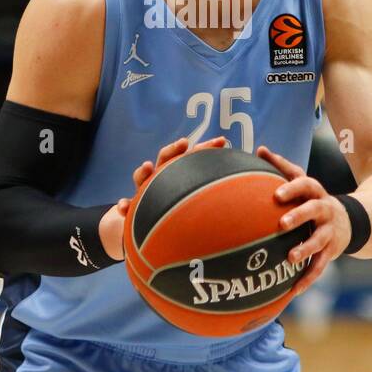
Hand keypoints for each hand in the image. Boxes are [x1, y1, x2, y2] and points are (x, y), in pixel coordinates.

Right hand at [102, 135, 228, 260]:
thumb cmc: (179, 214)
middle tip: (184, 142)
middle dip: (174, 149)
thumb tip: (246, 190)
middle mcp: (161, 178)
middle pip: (166, 158)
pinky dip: (125, 205)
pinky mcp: (133, 208)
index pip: (193, 156)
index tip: (222, 141)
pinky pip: (127, 207)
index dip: (206, 148)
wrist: (149, 230)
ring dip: (143, 171)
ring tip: (147, 167)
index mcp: (179, 174)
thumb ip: (214, 199)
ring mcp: (144, 192)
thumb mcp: (196, 204)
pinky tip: (124, 207)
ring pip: (142, 177)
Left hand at [257, 145, 350, 298]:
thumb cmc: (313, 200)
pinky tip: (294, 290)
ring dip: (305, 249)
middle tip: (281, 224)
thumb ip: (282, 167)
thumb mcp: (304, 183)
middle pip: (313, 210)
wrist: (349, 222)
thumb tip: (259, 149)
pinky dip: (307, 279)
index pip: (305, 184)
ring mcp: (329, 232)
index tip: (276, 194)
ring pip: (319, 240)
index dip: (292, 188)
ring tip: (290, 258)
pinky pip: (319, 267)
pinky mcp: (331, 251)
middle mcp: (324, 210)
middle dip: (299, 216)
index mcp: (315, 192)